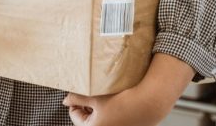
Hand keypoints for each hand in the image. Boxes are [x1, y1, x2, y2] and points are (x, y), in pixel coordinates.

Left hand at [63, 52, 194, 124]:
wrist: (150, 103)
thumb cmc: (122, 100)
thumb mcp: (94, 96)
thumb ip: (76, 98)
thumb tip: (65, 101)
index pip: (74, 115)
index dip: (76, 102)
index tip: (81, 92)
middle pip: (87, 120)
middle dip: (88, 107)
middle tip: (94, 95)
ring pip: (100, 121)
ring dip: (99, 111)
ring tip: (106, 99)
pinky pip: (112, 122)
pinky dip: (111, 115)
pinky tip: (117, 105)